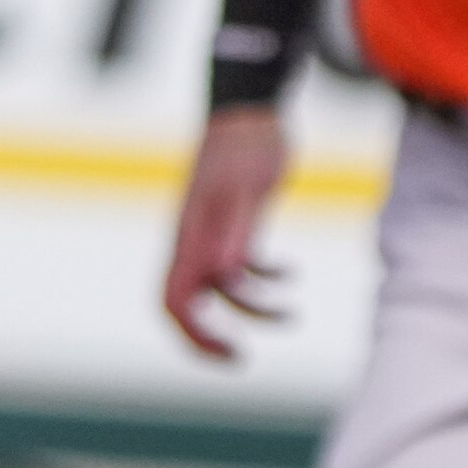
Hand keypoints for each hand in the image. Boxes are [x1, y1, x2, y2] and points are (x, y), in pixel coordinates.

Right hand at [162, 110, 293, 361]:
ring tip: (293, 314)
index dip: (195, 334)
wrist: (251, 109)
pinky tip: (293, 272)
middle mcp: (193, 240)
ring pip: (219, 289)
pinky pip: (238, 267)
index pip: (173, 300)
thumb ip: (238, 228)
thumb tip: (227, 274)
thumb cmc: (249, 145)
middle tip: (241, 357)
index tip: (231, 351)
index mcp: (191, 236)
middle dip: (209, 336)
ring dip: (254, 308)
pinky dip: (265, 277)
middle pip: (184, 304)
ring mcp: (210, 233)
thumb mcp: (250, 187)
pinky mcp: (231, 224)